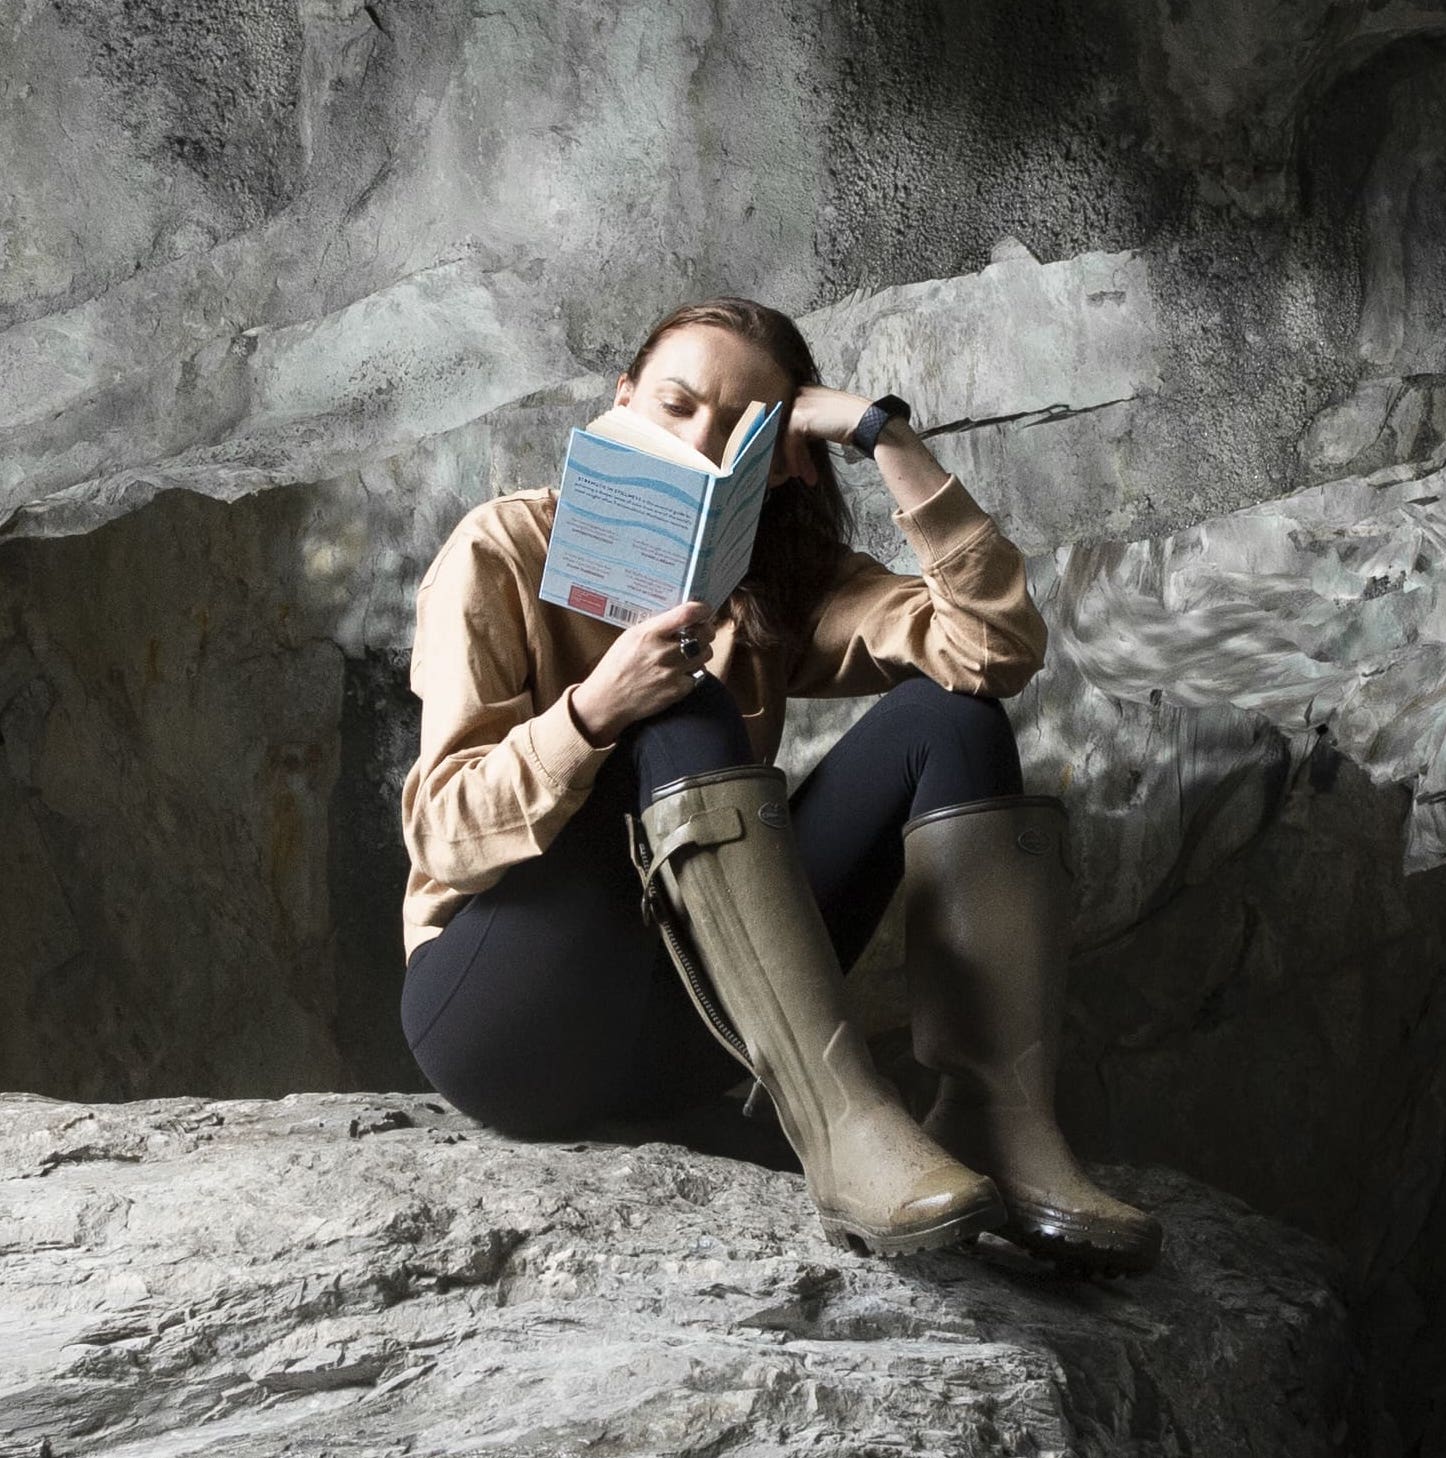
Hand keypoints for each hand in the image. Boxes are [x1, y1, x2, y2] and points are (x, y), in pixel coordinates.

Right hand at [571, 600, 717, 745]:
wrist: (608, 700)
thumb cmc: (616, 666)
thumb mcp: (630, 636)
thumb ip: (656, 626)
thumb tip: (681, 618)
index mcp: (649, 634)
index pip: (686, 614)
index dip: (702, 610)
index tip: (704, 611)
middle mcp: (663, 652)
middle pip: (704, 634)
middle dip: (706, 631)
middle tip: (701, 632)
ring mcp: (672, 672)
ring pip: (705, 654)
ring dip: (702, 651)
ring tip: (690, 653)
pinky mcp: (678, 690)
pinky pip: (699, 675)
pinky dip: (694, 672)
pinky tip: (682, 671)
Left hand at [770, 384, 872, 486]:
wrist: (865, 421)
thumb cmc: (854, 421)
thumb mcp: (828, 418)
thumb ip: (813, 423)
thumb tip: (801, 440)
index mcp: (808, 390)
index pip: (793, 420)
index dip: (795, 442)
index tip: (800, 458)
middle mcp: (801, 394)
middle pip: (789, 429)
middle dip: (794, 453)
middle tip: (799, 470)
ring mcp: (799, 405)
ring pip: (788, 438)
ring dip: (796, 459)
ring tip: (802, 475)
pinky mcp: (799, 418)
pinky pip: (790, 443)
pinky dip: (794, 459)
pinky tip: (800, 471)